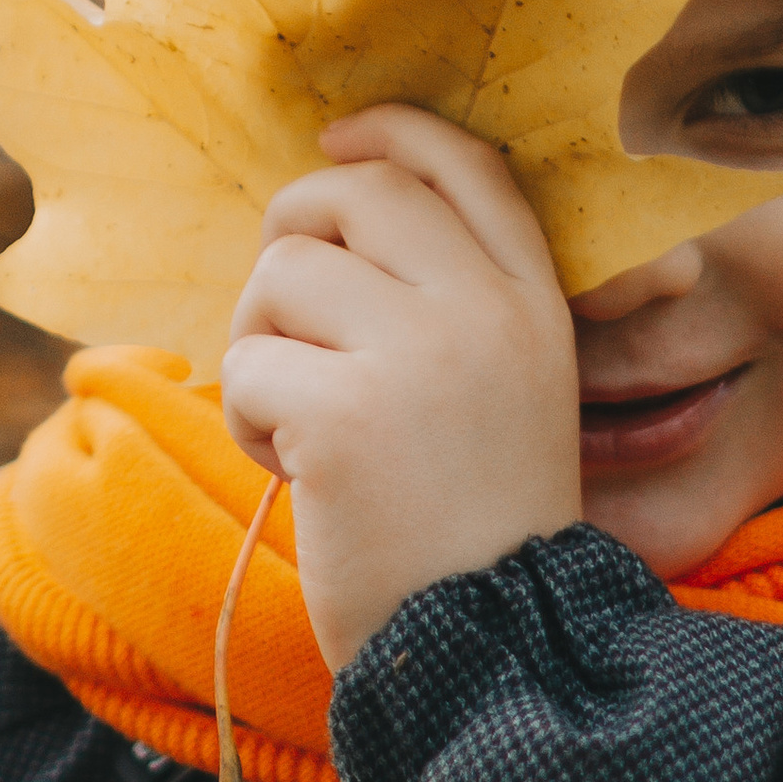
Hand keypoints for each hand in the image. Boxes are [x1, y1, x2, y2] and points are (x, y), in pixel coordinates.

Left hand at [221, 106, 581, 673]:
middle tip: (279, 319)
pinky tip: (298, 476)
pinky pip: (247, 366)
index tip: (336, 141)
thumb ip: (451, 311)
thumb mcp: (508, 400)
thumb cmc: (475, 536)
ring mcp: (419, 354)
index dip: (390, 132)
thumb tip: (327, 226)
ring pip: (281, 276)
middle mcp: (486, 311)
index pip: (466, 164)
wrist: (491, 649)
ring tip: (302, 427)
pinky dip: (249, 423)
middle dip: (289, 238)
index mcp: (535, 305)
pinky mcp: (345, 411)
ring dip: (262, 347)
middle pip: (354, 195)